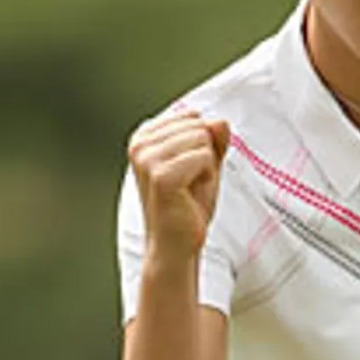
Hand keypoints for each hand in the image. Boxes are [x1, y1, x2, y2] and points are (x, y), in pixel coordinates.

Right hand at [128, 109, 230, 261]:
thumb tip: (220, 121)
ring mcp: (147, 159)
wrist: (178, 242)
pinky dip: (207, 175)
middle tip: (191, 182)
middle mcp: (140, 144)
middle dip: (206, 155)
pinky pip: (203, 157)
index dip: (203, 145)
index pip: (193, 117)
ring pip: (202, 139)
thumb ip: (214, 139)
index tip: (189, 169)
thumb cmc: (188, 203)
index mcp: (144, 136)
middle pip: (199, 126)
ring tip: (189, 188)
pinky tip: (190, 194)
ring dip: (207, 167)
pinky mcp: (160, 176)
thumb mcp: (206, 163)